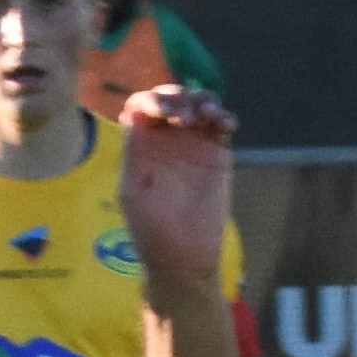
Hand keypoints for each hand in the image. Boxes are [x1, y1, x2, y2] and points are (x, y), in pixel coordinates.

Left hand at [112, 85, 235, 278]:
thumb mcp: (133, 190)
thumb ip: (134, 152)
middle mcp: (166, 139)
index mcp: (141, 145)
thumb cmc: (151, 230)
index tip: (162, 113)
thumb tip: (134, 113)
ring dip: (203, 101)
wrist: (185, 258)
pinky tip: (224, 124)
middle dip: (178, 98)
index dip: (150, 100)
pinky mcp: (217, 154)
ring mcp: (193, 144)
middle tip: (185, 116)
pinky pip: (222, 125)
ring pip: (198, 105)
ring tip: (206, 115)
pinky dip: (224, 117)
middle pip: (172, 99)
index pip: (142, 106)